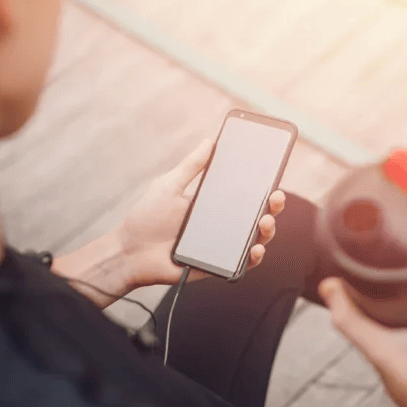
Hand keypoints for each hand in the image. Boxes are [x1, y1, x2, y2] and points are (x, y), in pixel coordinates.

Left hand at [118, 138, 285, 289]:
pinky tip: (255, 248)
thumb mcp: (169, 185)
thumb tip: (210, 141)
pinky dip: (253, 257)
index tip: (274, 173)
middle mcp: (222, 224)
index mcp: (214, 203)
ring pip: (255, 238)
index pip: (246, 193)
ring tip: (264, 221)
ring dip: (267, 230)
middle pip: (257, 215)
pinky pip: (242, 264)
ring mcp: (222, 245)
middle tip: (275, 196)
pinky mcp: (217, 265)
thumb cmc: (147, 218)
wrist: (130, 251)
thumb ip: (191, 166)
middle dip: (273, 205)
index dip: (263, 185)